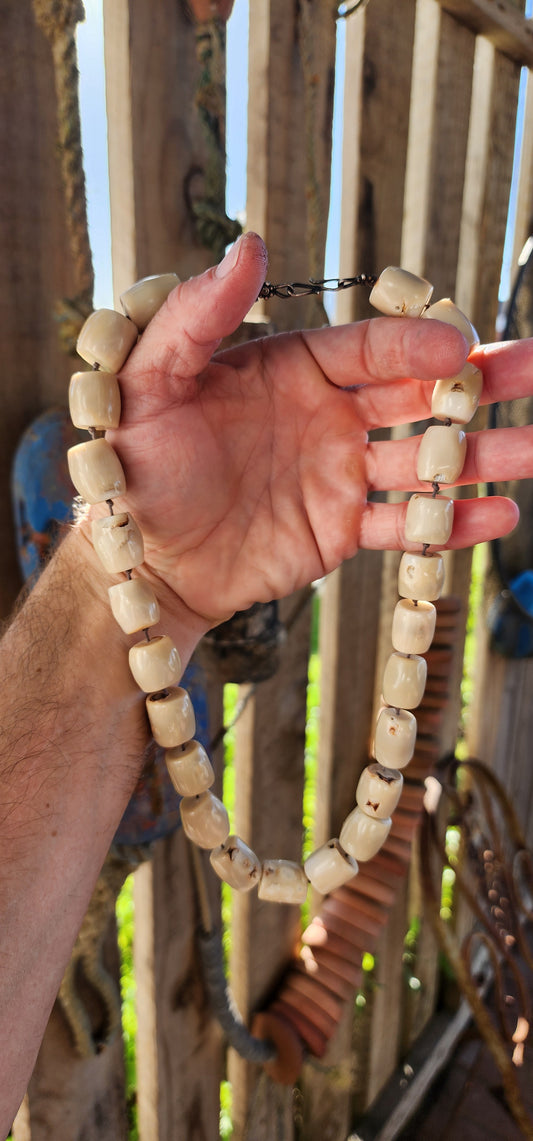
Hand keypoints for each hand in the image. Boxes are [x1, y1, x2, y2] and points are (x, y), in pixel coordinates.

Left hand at [109, 232, 532, 628]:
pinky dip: (450, 524)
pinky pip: (405, 525)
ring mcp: (340, 475)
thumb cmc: (136, 464)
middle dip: (478, 382)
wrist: (139, 557)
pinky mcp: (342, 530)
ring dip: (484, 454)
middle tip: (532, 368)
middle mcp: (327, 416)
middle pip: (417, 393)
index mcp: (291, 369)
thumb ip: (198, 314)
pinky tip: (498, 513)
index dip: (413, 345)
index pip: (367, 349)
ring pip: (426, 459)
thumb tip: (249, 244)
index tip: (457, 346)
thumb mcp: (150, 380)